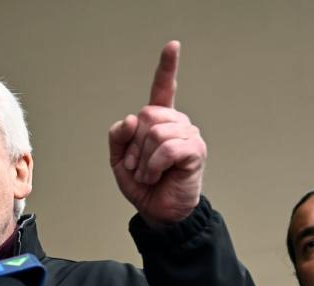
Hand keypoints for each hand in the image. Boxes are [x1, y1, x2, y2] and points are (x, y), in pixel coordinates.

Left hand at [109, 41, 206, 225]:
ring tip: (149, 174)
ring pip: (155, 132)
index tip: (173, 46)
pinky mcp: (195, 150)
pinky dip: (154, 165)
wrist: (158, 212)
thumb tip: (132, 119)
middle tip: (137, 167)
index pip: (163, 90)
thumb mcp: (120, 160)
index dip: (167, 68)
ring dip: (144, 160)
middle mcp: (176, 123)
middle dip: (134, 145)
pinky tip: (157, 175)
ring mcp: (188, 135)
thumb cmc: (143, 185)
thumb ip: (118, 137)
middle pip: (147, 115)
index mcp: (159, 122)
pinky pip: (166, 148)